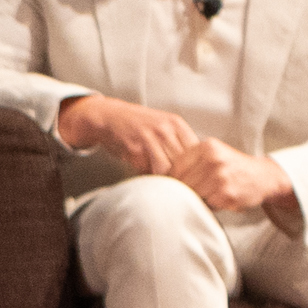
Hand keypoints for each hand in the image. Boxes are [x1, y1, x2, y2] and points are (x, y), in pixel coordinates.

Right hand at [55, 93, 197, 175]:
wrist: (109, 117)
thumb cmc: (137, 127)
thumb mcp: (162, 127)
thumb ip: (177, 144)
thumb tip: (194, 170)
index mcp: (177, 124)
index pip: (198, 151)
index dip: (197, 169)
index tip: (194, 182)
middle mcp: (166, 129)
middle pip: (185, 160)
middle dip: (184, 177)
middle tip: (183, 191)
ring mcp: (151, 137)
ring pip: (169, 167)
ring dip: (169, 180)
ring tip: (168, 188)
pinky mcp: (136, 147)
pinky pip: (151, 168)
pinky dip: (152, 177)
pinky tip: (150, 178)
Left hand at [169, 137, 292, 217]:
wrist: (264, 176)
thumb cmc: (233, 167)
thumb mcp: (213, 154)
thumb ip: (191, 161)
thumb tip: (160, 178)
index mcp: (207, 147)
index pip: (175, 166)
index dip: (170, 180)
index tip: (170, 186)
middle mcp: (213, 159)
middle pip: (181, 182)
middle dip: (183, 190)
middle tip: (189, 193)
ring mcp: (220, 177)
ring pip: (192, 194)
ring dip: (196, 199)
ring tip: (209, 194)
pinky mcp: (226, 194)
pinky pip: (207, 204)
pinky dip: (210, 205)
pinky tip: (220, 199)